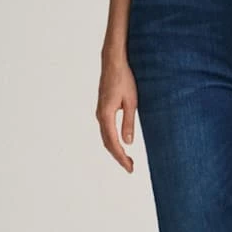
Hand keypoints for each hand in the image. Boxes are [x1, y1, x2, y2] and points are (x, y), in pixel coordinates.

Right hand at [97, 52, 137, 172]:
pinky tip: (121, 144)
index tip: (130, 167)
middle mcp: (100, 116)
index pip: (113, 143)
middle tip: (131, 168)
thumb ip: (128, 122)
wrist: (113, 63)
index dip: (121, 157)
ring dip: (116, 150)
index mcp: (106, 115)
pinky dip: (113, 141)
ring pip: (106, 137)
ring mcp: (100, 113)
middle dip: (119, 157)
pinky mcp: (103, 109)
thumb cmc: (124, 80)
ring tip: (128, 159)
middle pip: (107, 143)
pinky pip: (106, 130)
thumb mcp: (131, 101)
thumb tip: (127, 142)